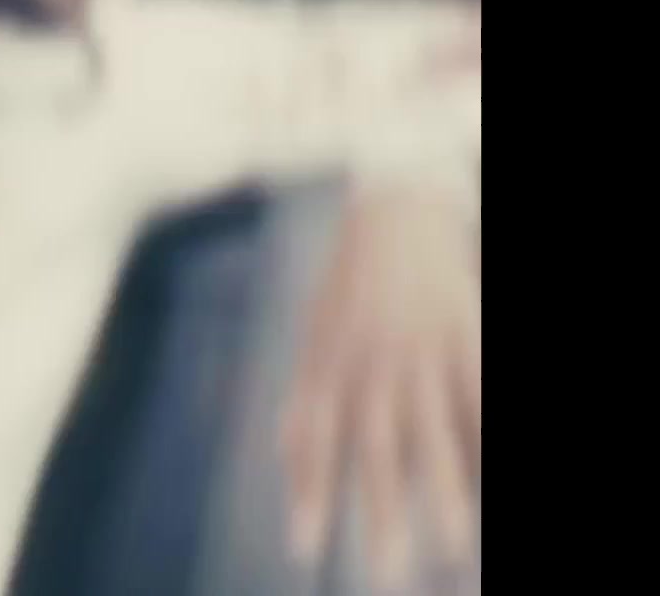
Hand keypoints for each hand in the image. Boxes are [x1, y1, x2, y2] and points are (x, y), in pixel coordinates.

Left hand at [280, 186, 479, 586]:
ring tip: (450, 546)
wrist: (393, 214)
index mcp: (328, 365)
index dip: (308, 493)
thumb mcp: (311, 339)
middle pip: (374, 448)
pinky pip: (479, 395)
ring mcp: (420, 350)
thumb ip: (303, 396)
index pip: (314, 440)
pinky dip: (486, 438)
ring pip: (433, 430)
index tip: (303, 550)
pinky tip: (487, 483)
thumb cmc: (347, 290)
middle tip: (387, 578)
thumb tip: (287, 455)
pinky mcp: (464, 334)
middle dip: (381, 514)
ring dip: (441, 491)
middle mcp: (370, 363)